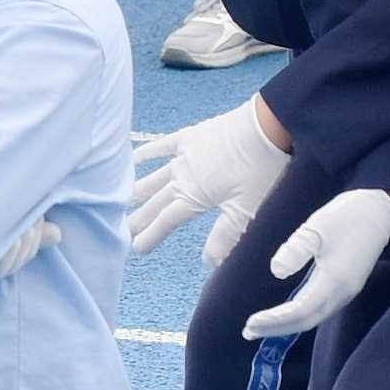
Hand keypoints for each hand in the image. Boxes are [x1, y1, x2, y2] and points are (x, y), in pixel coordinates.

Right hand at [126, 99, 294, 250]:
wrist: (268, 126)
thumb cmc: (262, 169)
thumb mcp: (245, 209)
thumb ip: (224, 237)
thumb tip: (208, 263)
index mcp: (194, 196)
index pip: (166, 221)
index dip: (151, 235)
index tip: (136, 248)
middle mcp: (183, 176)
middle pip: (156, 201)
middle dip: (140, 217)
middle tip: (122, 229)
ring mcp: (185, 154)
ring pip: (155, 177)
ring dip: (140, 189)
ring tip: (123, 200)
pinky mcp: (192, 136)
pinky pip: (163, 145)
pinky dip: (148, 152)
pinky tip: (135, 159)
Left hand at [239, 185, 389, 340]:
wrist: (378, 212)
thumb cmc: (346, 216)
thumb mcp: (317, 227)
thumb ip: (296, 249)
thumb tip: (276, 271)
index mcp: (335, 279)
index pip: (301, 311)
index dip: (275, 320)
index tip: (251, 322)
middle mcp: (342, 293)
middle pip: (307, 321)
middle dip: (276, 329)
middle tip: (248, 331)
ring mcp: (346, 292)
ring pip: (314, 318)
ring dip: (286, 325)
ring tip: (259, 327)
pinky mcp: (345, 288)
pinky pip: (319, 310)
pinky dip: (298, 316)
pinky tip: (283, 314)